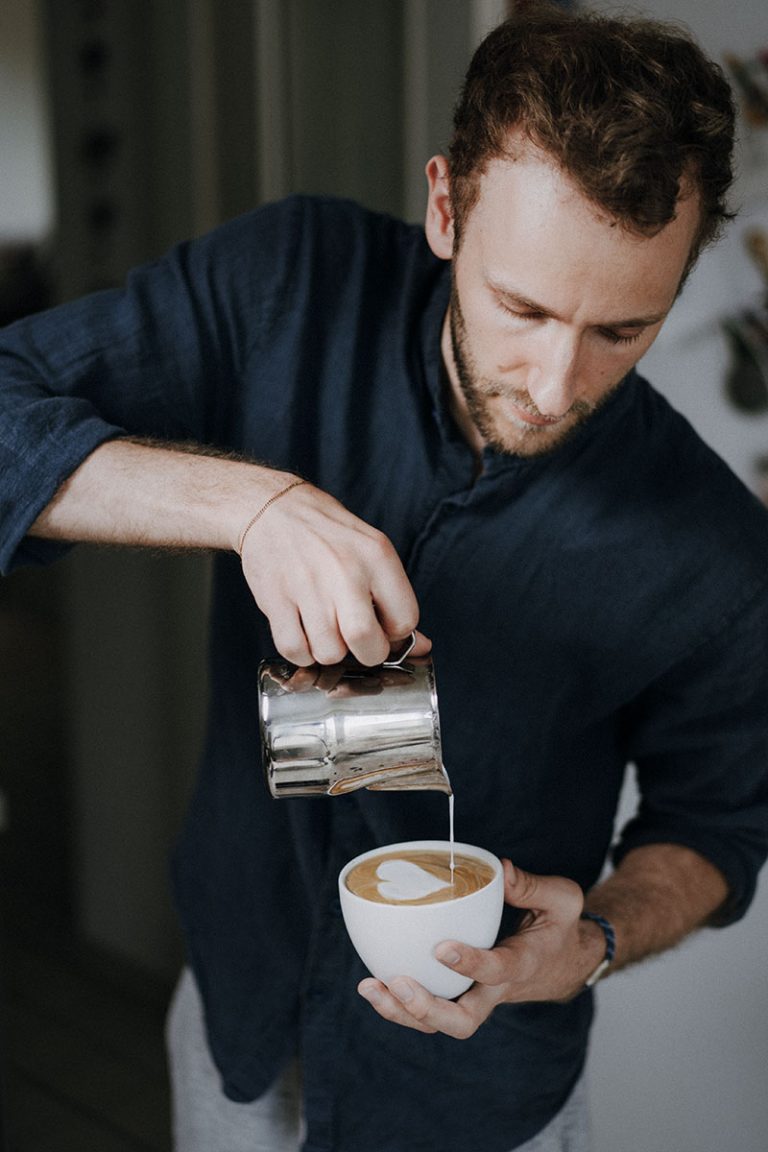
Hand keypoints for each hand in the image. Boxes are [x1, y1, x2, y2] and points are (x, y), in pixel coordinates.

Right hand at [239, 478, 430, 666]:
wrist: (273, 510)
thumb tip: (422, 647)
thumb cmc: (329, 536)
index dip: (395, 634)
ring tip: (325, 630)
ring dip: (329, 652)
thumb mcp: (371, 552)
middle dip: (366, 653)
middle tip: (357, 642)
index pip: (405, 620)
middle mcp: (345, 571)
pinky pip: (294, 649)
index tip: (380, 626)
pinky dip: (301, 652)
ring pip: (329, 653)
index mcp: (376, 556)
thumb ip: (396, 600)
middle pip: (367, 642)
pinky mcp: (275, 598)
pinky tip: (303, 634)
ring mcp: (307, 586)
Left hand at [358, 861, 604, 1038]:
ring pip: (440, 1022)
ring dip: (402, 1011)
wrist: (568, 963)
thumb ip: (531, 885)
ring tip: (370, 987)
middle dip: (426, 1008)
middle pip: (463, 1020)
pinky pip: (430, 1010)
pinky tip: (374, 983)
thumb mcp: (561, 900)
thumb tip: (500, 870)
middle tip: (398, 983)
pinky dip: (400, 1003)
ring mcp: (477, 998)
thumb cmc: (559, 928)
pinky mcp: (462, 995)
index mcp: (522, 964)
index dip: (469, 964)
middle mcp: (496, 990)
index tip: (441, 948)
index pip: (495, 972)